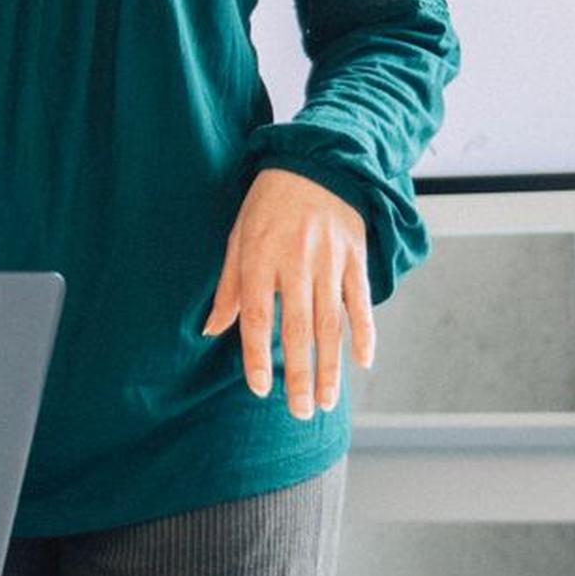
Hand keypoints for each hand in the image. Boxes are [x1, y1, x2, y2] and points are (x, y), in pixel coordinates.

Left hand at [203, 169, 373, 419]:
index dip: (257, 356)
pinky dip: (364, 334)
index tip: (260, 389)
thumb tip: (210, 330)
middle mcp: (296, 264)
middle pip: (298, 330)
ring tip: (326, 402)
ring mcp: (330, 262)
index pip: (257, 318)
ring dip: (330, 367)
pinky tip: (363, 363)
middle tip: (300, 413)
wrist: (317, 162)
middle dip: (299, 376)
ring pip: (331, 325)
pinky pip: (361, 302)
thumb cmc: (268, 204)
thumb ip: (229, 286)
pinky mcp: (355, 258)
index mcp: (260, 259)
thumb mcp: (237, 236)